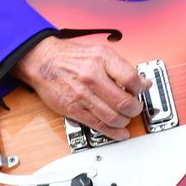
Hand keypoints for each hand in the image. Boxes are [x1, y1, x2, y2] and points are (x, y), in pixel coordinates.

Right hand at [12, 36, 149, 139]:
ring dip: (124, 121)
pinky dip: (112, 132)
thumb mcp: (100, 53)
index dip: (140, 88)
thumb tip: (143, 82)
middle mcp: (92, 76)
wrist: (42, 61)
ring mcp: (82, 95)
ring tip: (126, 118)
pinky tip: (119, 132)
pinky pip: (97, 125)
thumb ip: (122, 68)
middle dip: (135, 109)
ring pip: (113, 117)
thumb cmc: (71, 57)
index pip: (131, 78)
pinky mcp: (73, 109)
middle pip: (124, 102)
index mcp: (102, 59)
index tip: (140, 92)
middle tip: (136, 109)